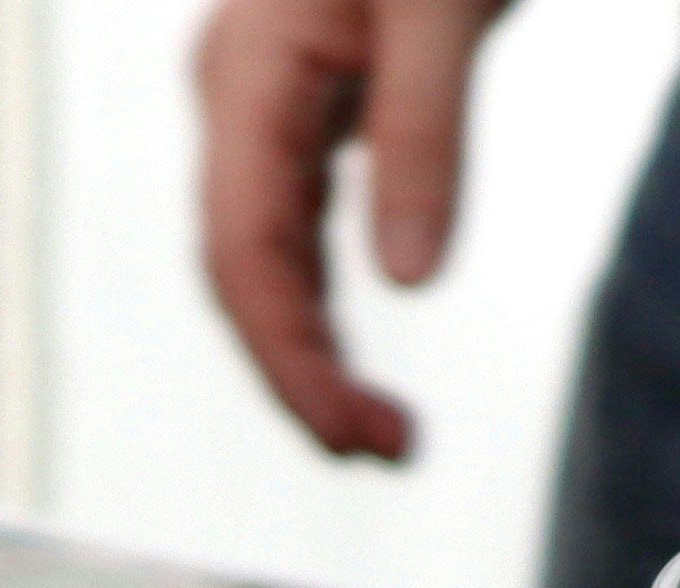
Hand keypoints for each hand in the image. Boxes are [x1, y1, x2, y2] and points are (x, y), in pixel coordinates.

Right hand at [196, 0, 522, 462]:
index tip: (347, 434)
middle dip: (301, 374)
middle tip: (384, 452)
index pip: (243, 249)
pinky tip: (350, 358)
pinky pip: (296, 228)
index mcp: (246, 70)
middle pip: (244, 271)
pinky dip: (323, 302)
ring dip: (311, 351)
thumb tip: (410, 283)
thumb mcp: (441, 6)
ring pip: (266, 259)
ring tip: (379, 431)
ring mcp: (264, 100)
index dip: (286, 357)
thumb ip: (422, 134)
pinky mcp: (304, 102)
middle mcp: (237, 93)